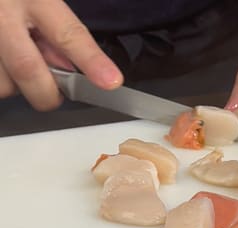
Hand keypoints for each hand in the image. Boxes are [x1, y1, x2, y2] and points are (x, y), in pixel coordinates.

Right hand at [0, 0, 122, 109]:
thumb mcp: (41, 2)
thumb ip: (56, 32)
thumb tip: (69, 69)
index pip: (67, 33)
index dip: (90, 60)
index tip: (111, 81)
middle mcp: (2, 14)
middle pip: (27, 69)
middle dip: (45, 93)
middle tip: (52, 94)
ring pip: (2, 85)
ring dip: (14, 86)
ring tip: (11, 62)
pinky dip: (2, 81)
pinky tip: (2, 62)